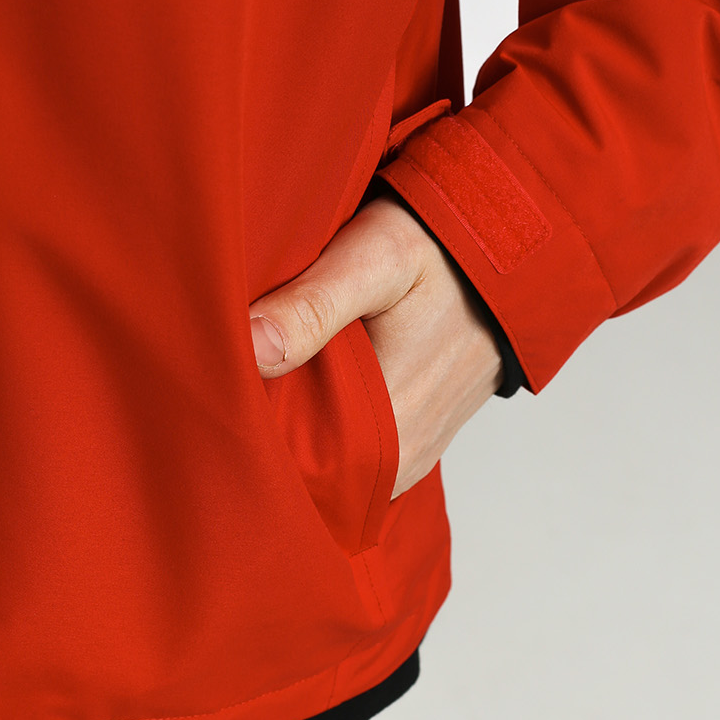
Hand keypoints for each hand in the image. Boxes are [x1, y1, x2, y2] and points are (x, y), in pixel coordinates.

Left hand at [248, 194, 503, 498]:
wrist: (515, 257)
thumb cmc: (443, 252)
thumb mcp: (377, 259)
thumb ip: (314, 305)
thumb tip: (250, 348)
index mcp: (384, 435)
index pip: (282, 464)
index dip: (237, 426)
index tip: (204, 387)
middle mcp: (395, 464)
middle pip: (298, 466)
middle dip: (257, 426)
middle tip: (221, 371)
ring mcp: (403, 459)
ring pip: (321, 459)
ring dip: (287, 424)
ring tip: (257, 373)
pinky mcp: (407, 444)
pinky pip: (348, 450)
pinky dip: (319, 422)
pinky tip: (298, 380)